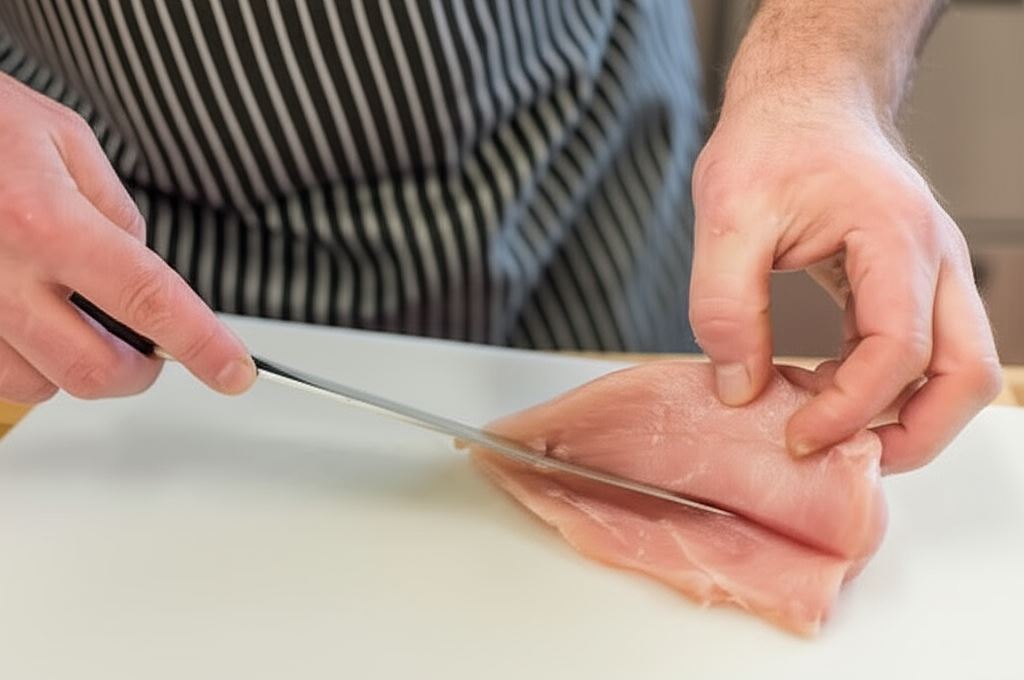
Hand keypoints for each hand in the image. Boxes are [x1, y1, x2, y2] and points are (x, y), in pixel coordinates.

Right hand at [0, 73, 255, 402]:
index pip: (148, 299)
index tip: (232, 371)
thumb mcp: (65, 141)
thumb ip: (115, 212)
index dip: (201, 344)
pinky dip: (27, 363)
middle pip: (93, 370)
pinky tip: (32, 321)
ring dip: (78, 367)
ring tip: (78, 319)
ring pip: (39, 386)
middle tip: (153, 349)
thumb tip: (146, 266)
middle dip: (140, 372)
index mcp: (45, 221)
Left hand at [689, 95, 1000, 472]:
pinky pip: (920, 352)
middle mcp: (932, 260)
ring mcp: (929, 272)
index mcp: (896, 239)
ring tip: (829, 427)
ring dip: (906, 416)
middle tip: (841, 459)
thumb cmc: (774, 143)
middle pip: (965, 375)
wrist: (804, 103)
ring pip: (956, 369)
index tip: (797, 436)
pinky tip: (822, 386)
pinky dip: (884, 386)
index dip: (851, 408)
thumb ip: (726, 306)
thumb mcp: (727, 216)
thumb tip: (740, 390)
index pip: (900, 351)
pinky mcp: (909, 283)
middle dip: (913, 435)